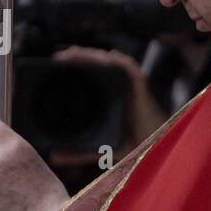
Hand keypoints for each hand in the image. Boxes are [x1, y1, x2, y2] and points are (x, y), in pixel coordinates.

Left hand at [52, 46, 166, 147]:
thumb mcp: (100, 149)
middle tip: (59, 57)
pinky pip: (130, 68)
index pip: (89, 76)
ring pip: (110, 63)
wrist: (156, 150)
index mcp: (108, 98)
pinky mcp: (141, 87)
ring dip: (92, 56)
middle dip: (79, 57)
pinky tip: (106, 58)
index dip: (73, 67)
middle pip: (97, 66)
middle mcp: (118, 88)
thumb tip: (54, 157)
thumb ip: (78, 152)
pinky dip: (119, 61)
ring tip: (73, 53)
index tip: (54, 66)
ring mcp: (129, 86)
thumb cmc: (134, 147)